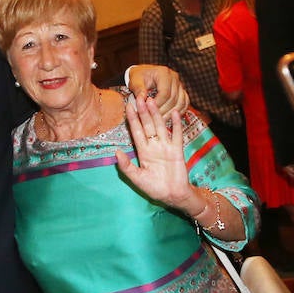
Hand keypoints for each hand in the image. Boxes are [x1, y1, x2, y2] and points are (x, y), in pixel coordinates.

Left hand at [116, 96, 199, 211]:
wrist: (173, 196)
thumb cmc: (154, 188)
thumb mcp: (137, 179)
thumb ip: (126, 166)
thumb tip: (116, 152)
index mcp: (143, 151)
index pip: (136, 131)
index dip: (132, 119)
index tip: (128, 106)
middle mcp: (154, 146)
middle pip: (148, 125)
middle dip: (143, 112)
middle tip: (139, 96)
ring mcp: (166, 146)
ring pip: (160, 126)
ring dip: (156, 114)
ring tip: (152, 100)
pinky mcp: (177, 150)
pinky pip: (177, 135)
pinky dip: (176, 124)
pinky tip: (175, 113)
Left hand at [127, 65, 188, 115]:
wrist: (143, 74)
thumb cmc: (138, 77)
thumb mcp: (135, 81)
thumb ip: (138, 89)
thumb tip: (142, 99)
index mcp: (163, 73)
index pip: (165, 92)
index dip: (158, 104)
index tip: (149, 112)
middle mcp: (174, 77)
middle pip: (173, 98)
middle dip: (163, 110)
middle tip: (154, 120)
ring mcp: (179, 84)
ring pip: (181, 102)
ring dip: (171, 113)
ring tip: (161, 121)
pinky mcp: (182, 91)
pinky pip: (184, 103)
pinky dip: (178, 112)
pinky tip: (170, 118)